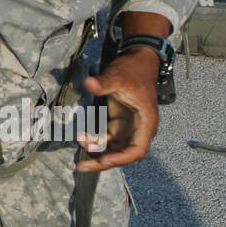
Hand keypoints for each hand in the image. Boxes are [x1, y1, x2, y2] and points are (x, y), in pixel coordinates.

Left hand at [76, 47, 159, 171]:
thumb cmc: (133, 70)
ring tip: (79, 142)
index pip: (137, 149)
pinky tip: (83, 136)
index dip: (121, 158)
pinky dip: (96, 140)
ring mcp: (130, 127)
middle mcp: (139, 128)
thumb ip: (104, 83)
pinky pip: (108, 138)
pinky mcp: (120, 122)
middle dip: (103, 162)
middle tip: (82, 166)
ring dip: (97, 150)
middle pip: (124, 154)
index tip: (104, 161)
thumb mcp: (118, 76)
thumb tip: (90, 84)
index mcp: (145, 122)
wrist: (138, 60)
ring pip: (114, 148)